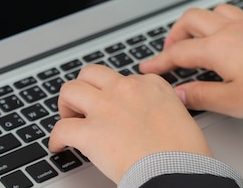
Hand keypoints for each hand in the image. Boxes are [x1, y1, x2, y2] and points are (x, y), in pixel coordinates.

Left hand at [48, 64, 210, 183]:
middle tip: (83, 106)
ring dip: (66, 105)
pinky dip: (56, 139)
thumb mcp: (180, 116)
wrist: (178, 169)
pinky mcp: (90, 132)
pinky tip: (60, 147)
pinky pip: (60, 128)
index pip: (124, 78)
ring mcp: (106, 107)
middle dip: (84, 87)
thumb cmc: (186, 151)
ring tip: (69, 120)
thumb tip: (151, 119)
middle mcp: (127, 89)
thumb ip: (162, 109)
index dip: (114, 93)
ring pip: (70, 90)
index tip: (113, 106)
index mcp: (152, 85)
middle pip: (91, 73)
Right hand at [139, 4, 242, 118]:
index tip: (147, 68)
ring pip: (214, 11)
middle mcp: (230, 30)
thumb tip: (179, 94)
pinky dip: (220, 22)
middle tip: (170, 52)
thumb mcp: (233, 101)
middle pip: (192, 19)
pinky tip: (228, 39)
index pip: (178, 52)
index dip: (159, 61)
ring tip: (196, 39)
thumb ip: (202, 95)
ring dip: (198, 22)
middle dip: (175, 33)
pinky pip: (234, 15)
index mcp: (217, 48)